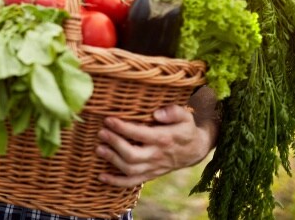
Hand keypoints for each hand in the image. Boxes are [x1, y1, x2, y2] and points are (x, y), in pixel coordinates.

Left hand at [95, 105, 214, 187]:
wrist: (195, 150)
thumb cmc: (185, 128)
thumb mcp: (185, 116)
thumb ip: (173, 111)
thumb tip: (157, 113)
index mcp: (164, 138)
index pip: (140, 134)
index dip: (123, 128)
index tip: (109, 120)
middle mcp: (157, 155)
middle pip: (132, 155)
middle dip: (114, 144)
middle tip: (101, 132)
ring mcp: (153, 167)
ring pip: (130, 169)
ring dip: (112, 160)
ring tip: (99, 148)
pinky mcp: (150, 175)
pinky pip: (132, 182)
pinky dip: (116, 182)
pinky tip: (101, 176)